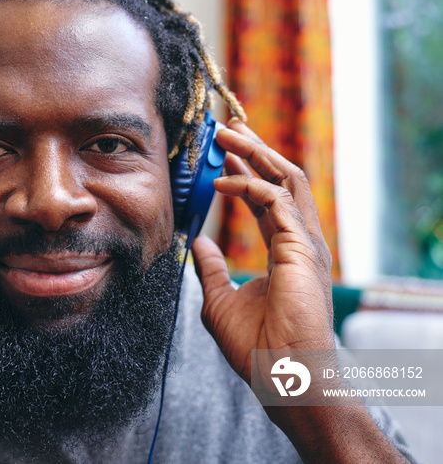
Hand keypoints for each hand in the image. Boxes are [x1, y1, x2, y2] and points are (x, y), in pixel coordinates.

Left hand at [192, 118, 334, 382]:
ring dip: (255, 154)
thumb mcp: (220, 299)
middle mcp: (298, 240)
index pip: (267, 199)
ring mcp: (304, 242)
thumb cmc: (256, 346)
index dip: (246, 173)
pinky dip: (249, 187)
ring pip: (286, 179)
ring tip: (227, 134)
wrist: (279, 374)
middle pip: (281, 180)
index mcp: (283, 249)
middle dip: (254, 150)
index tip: (224, 153)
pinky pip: (276, 201)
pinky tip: (222, 183)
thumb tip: (198, 242)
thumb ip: (212, 267)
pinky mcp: (301, 247)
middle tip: (227, 128)